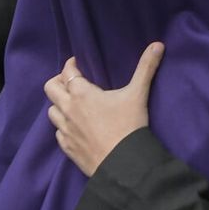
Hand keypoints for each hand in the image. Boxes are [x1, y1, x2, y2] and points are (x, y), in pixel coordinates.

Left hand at [45, 43, 164, 176]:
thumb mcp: (138, 94)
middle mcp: (68, 109)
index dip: (70, 65)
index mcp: (81, 93)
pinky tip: (75, 127)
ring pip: (51, 111)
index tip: (76, 64)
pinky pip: (58, 133)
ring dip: (59, 105)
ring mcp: (65, 130)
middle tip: (71, 82)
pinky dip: (63, 127)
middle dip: (58, 82)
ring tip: (72, 104)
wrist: (123, 164)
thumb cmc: (128, 126)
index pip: (67, 72)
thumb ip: (146, 67)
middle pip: (50, 88)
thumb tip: (158, 45)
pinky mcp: (67, 148)